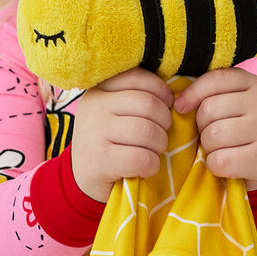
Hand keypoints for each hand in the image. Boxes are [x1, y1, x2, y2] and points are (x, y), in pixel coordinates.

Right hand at [70, 69, 173, 202]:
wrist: (83, 178)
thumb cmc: (109, 141)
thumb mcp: (114, 112)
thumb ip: (136, 97)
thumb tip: (173, 95)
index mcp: (99, 90)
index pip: (136, 77)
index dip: (161, 90)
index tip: (167, 104)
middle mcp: (94, 107)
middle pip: (148, 104)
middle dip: (164, 121)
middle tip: (160, 133)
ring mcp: (95, 133)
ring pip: (147, 131)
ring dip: (160, 144)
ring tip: (154, 150)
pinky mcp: (101, 160)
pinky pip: (142, 158)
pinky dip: (152, 165)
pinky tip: (146, 167)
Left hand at [173, 68, 256, 191]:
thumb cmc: (238, 127)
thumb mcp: (230, 102)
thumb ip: (208, 93)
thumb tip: (178, 103)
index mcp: (253, 83)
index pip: (214, 79)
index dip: (192, 93)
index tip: (181, 107)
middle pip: (209, 109)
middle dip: (201, 125)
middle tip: (212, 133)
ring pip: (213, 135)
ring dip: (207, 146)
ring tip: (220, 147)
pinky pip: (220, 161)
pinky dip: (215, 165)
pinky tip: (226, 162)